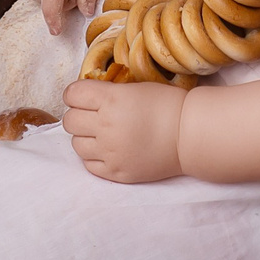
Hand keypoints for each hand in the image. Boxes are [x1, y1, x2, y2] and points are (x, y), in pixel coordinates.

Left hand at [61, 79, 186, 182]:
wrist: (189, 135)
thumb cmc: (167, 106)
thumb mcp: (135, 88)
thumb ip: (108, 93)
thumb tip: (85, 98)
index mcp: (111, 99)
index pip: (72, 94)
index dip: (75, 94)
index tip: (82, 97)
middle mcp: (106, 126)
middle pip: (70, 120)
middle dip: (78, 115)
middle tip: (92, 116)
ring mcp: (110, 152)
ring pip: (76, 144)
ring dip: (85, 137)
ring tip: (102, 134)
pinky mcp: (117, 172)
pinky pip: (89, 164)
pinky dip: (94, 156)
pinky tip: (108, 150)